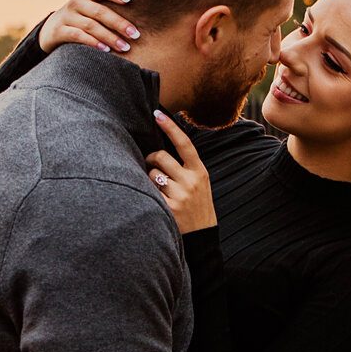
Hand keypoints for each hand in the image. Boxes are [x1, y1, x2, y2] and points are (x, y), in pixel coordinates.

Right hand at [39, 0, 139, 53]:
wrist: (51, 28)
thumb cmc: (82, 18)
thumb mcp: (92, 7)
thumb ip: (109, 6)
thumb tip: (143, 12)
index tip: (129, 0)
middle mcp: (76, 2)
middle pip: (99, 11)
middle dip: (119, 23)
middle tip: (136, 34)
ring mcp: (66, 16)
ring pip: (90, 26)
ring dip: (110, 37)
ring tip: (125, 47)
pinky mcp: (59, 31)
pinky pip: (77, 36)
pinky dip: (93, 43)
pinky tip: (105, 50)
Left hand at [146, 110, 215, 233]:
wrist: (202, 237)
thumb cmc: (197, 206)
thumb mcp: (200, 183)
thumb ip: (185, 167)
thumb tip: (160, 149)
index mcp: (200, 171)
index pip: (184, 143)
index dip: (170, 127)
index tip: (157, 113)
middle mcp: (191, 181)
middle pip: (160, 156)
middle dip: (151, 158)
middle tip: (151, 165)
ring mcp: (180, 195)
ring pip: (152, 174)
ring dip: (149, 178)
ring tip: (158, 189)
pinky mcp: (169, 209)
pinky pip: (149, 191)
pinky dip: (148, 193)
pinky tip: (155, 200)